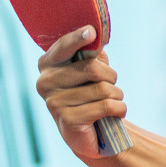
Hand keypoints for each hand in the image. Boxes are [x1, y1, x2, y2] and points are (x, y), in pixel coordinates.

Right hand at [36, 26, 127, 160]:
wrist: (89, 134)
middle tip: (111, 85)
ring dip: (117, 95)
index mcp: (47, 64)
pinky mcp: (68, 120)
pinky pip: (106, 106)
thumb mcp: (90, 70)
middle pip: (93, 69)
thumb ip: (91, 53)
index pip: (65, 46)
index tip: (91, 32)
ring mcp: (54, 102)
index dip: (78, 38)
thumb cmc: (90, 95)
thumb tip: (95, 34)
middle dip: (111, 77)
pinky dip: (119, 109)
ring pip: (103, 89)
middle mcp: (45, 82)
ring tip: (112, 102)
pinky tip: (116, 113)